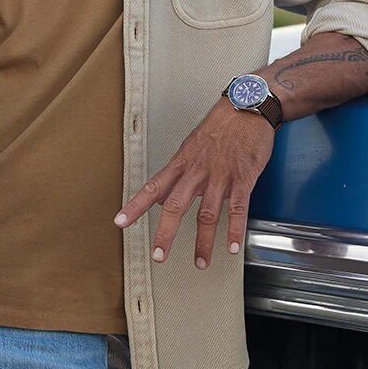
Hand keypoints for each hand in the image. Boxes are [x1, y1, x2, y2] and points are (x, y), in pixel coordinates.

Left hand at [113, 99, 274, 268]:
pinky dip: (234, 230)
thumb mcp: (191, 145)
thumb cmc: (220, 125)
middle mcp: (197, 171)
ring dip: (204, 242)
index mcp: (182, 163)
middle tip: (159, 255)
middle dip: (166, 232)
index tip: (120, 222)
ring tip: (200, 262)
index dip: (135, 206)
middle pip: (177, 205)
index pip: (153, 187)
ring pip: (208, 214)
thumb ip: (177, 173)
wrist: (247, 106)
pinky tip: (232, 247)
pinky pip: (238, 208)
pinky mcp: (243, 178)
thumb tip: (162, 197)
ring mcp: (220, 175)